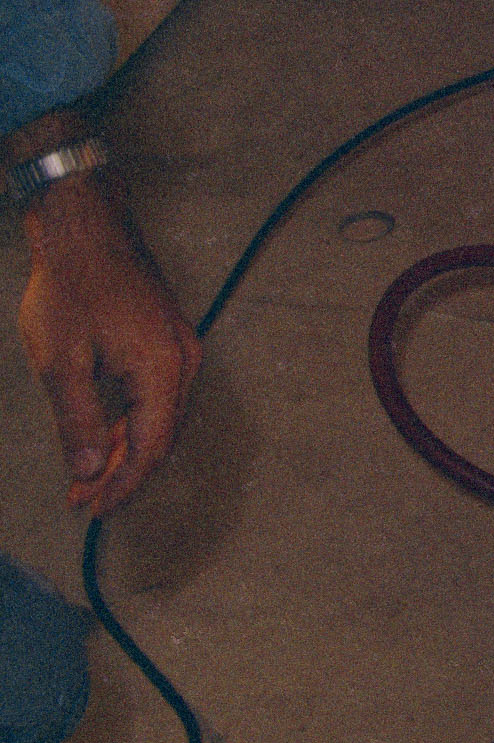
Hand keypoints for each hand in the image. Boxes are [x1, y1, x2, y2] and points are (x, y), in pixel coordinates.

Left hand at [20, 164, 198, 515]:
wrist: (87, 232)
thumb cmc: (72, 291)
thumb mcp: (61, 364)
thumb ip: (77, 421)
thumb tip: (87, 470)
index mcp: (162, 369)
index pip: (150, 446)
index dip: (122, 484)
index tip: (91, 510)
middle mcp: (182, 361)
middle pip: (160, 436)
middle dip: (121, 473)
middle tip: (81, 500)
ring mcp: (179, 348)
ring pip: (159, 418)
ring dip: (123, 450)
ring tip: (85, 477)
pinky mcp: (166, 339)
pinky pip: (156, 396)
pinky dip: (129, 423)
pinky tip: (101, 436)